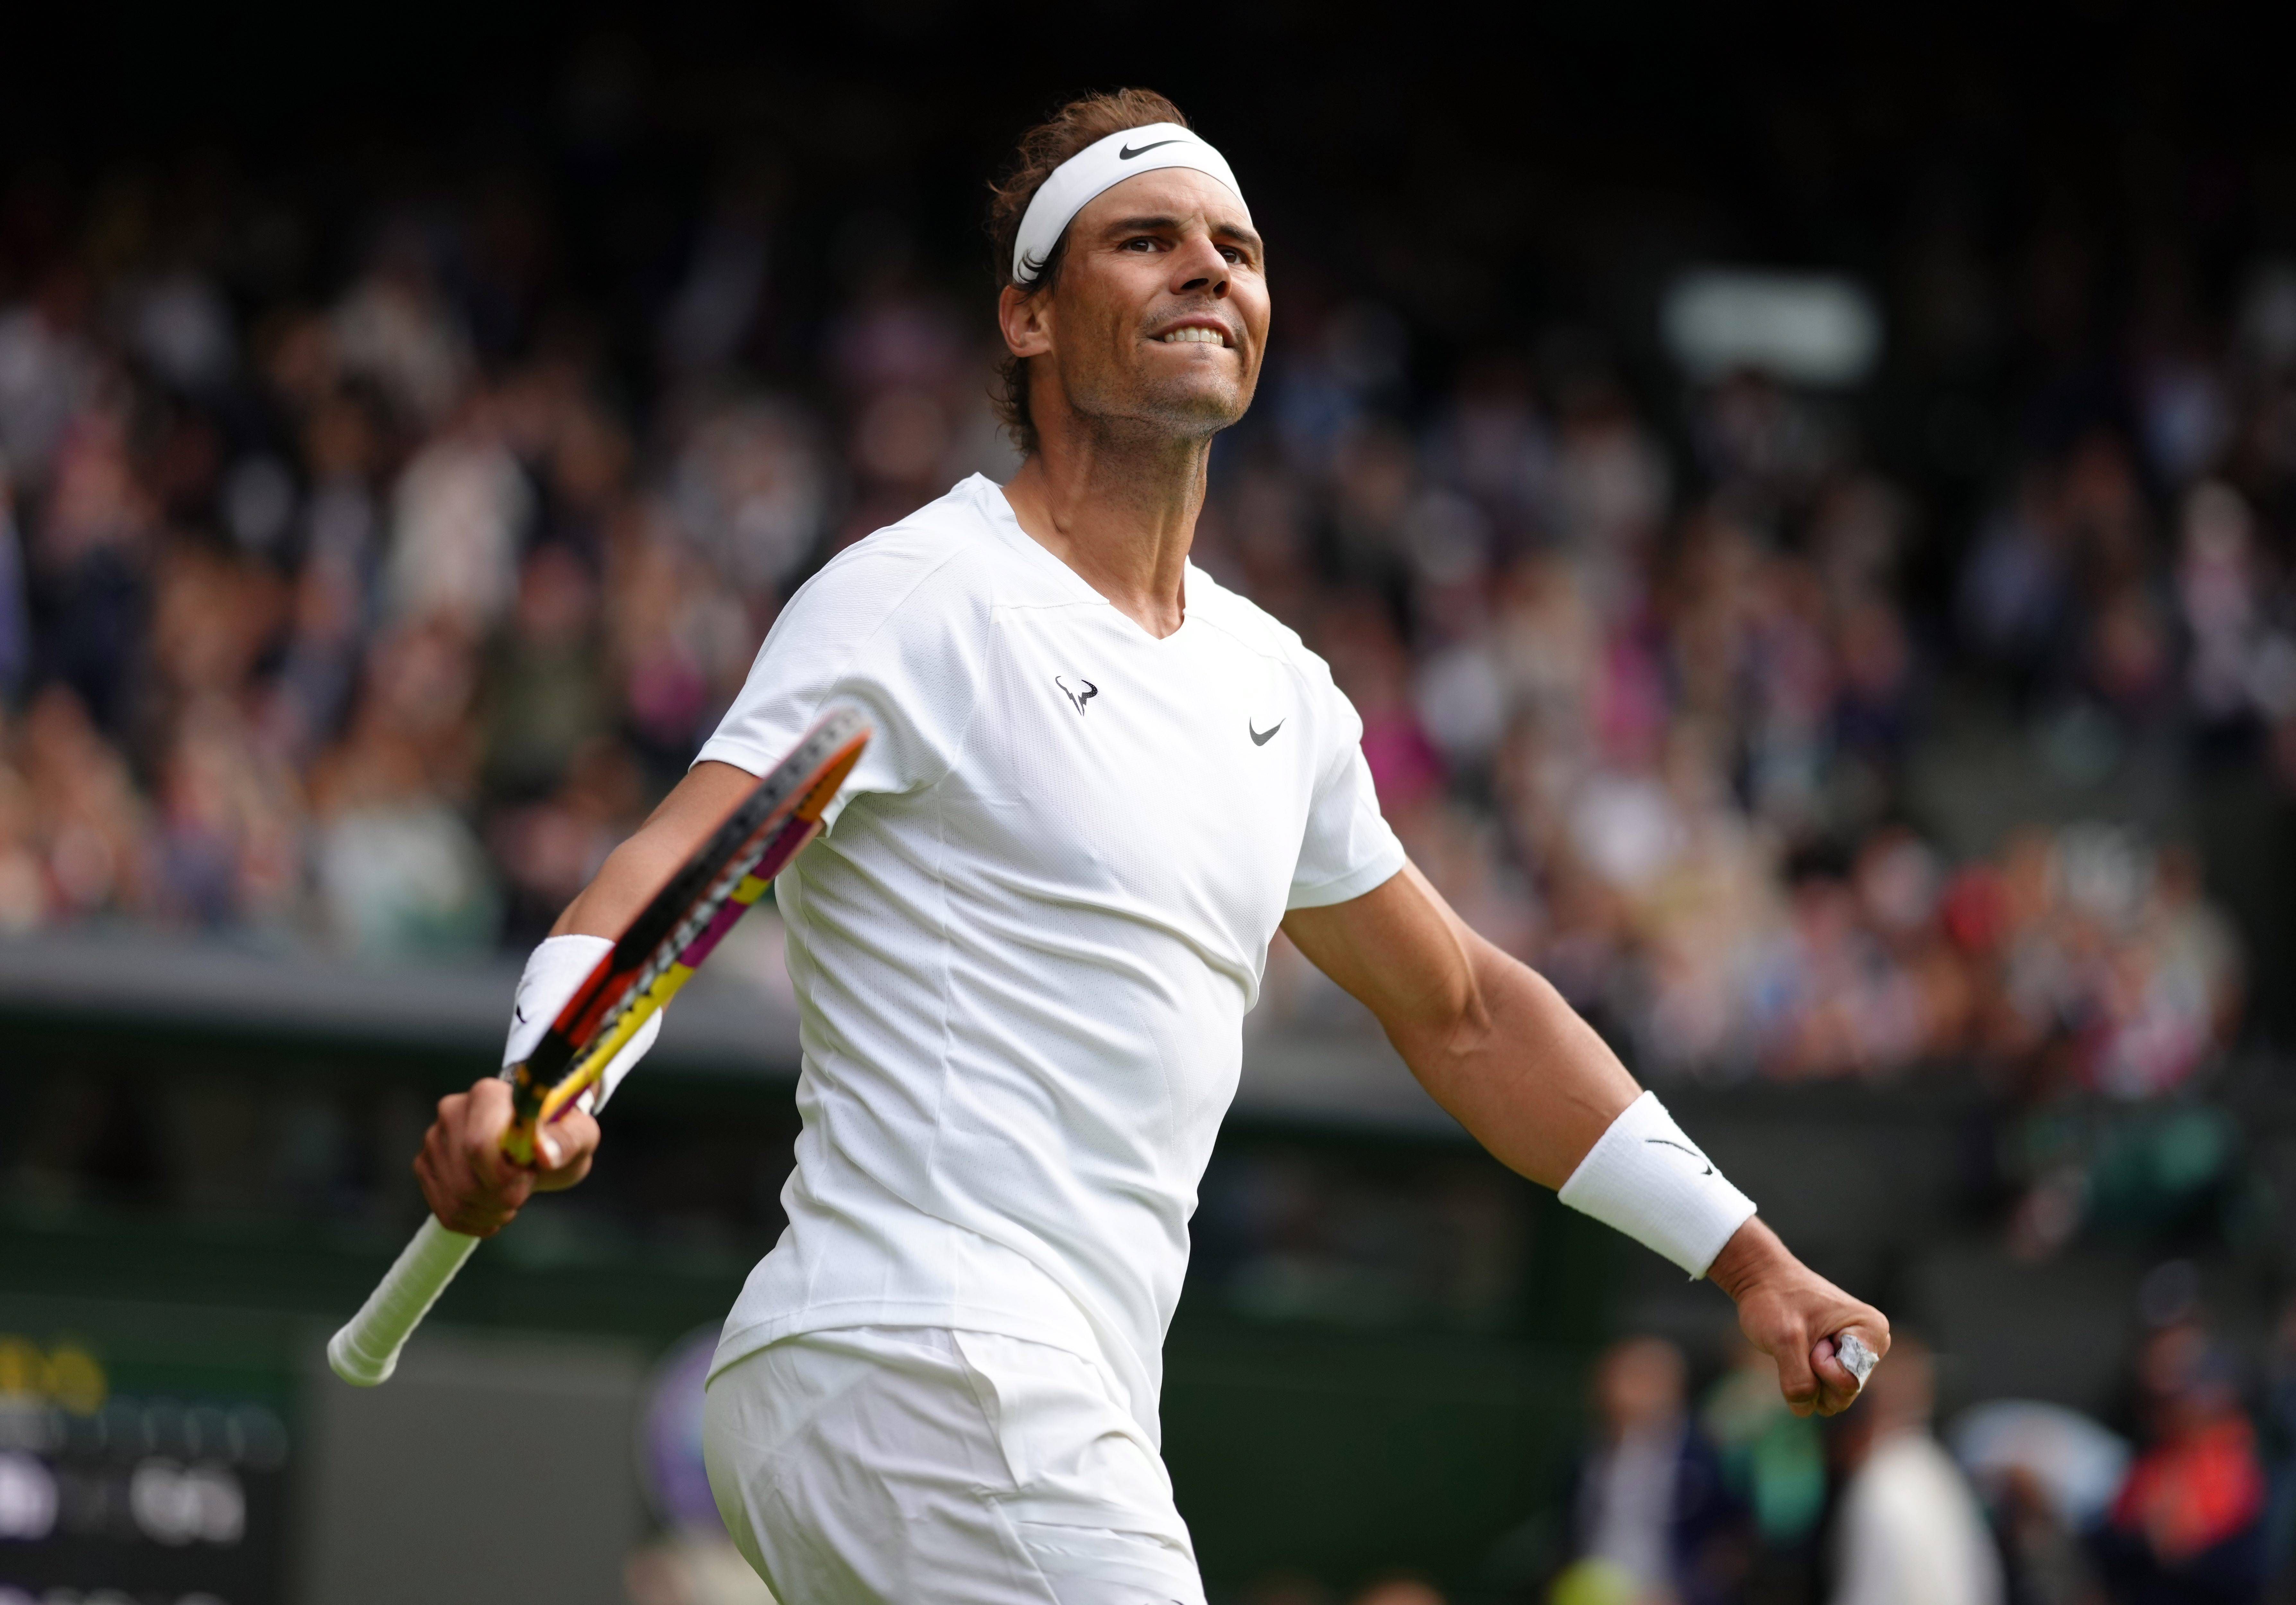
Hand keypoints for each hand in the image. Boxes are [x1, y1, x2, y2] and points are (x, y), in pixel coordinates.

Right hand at [413, 1077, 600, 1236]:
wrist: (537, 1143)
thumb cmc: (558, 1134)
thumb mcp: (579, 1135)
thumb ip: (568, 1140)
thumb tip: (544, 1154)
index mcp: (488, 1094)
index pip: (479, 1146)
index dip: (506, 1176)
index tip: (529, 1174)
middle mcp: (452, 1111)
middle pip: (466, 1180)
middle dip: (502, 1198)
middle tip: (525, 1188)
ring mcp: (434, 1139)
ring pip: (455, 1199)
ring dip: (491, 1212)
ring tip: (512, 1198)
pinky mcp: (426, 1165)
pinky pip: (444, 1210)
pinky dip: (474, 1220)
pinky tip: (493, 1209)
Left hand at [1708, 1218, 1888, 1416]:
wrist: (1761, 1280)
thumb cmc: (1774, 1299)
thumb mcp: (1782, 1338)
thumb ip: (1798, 1379)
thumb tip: (1805, 1409)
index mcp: (1872, 1331)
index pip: (1850, 1379)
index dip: (1821, 1366)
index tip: (1811, 1338)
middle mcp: (1872, 1346)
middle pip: (1845, 1393)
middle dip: (1814, 1374)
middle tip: (1802, 1341)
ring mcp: (1855, 1357)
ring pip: (1834, 1397)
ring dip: (1808, 1377)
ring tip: (1801, 1344)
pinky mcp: (1839, 1365)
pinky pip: (1823, 1393)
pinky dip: (1804, 1377)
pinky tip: (1800, 1351)